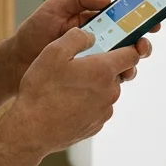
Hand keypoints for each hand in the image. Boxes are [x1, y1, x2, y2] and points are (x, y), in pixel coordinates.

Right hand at [0, 27, 146, 157]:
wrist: (32, 129)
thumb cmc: (42, 89)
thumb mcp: (54, 52)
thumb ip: (76, 37)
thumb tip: (91, 36)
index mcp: (103, 70)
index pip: (132, 55)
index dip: (129, 46)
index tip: (119, 43)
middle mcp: (110, 91)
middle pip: (117, 73)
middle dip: (102, 66)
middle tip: (78, 65)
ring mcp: (104, 111)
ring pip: (106, 91)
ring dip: (94, 85)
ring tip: (67, 86)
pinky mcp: (96, 125)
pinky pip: (97, 107)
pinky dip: (87, 102)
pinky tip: (66, 102)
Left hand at [9, 0, 157, 87]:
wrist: (16, 62)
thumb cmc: (33, 32)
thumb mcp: (54, 8)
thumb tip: (108, 0)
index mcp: (92, 22)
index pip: (121, 19)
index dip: (140, 20)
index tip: (153, 21)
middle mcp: (97, 42)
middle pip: (128, 43)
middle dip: (141, 43)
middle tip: (142, 46)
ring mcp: (93, 61)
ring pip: (122, 63)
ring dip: (131, 63)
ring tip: (128, 64)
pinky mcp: (87, 79)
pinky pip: (108, 80)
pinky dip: (116, 79)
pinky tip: (115, 78)